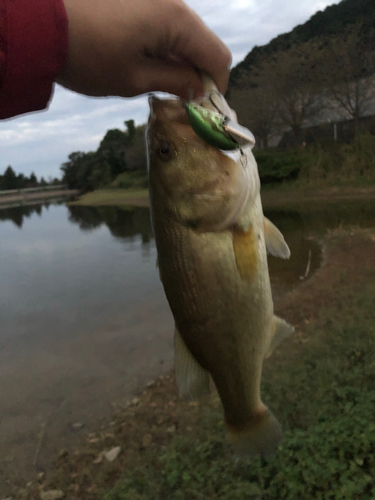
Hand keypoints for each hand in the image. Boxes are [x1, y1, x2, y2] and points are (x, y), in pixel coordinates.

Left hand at [59, 0, 231, 99]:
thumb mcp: (135, 79)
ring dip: (180, 62)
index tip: (205, 108)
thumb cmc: (90, 56)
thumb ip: (175, 83)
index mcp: (177, 22)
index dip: (216, 86)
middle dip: (198, 74)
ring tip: (160, 85)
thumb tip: (200, 89)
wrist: (40, 24)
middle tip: (182, 100)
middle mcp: (172, 3)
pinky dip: (164, 48)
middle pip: (203, 43)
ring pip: (184, 35)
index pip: (217, 56)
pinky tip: (147, 64)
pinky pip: (165, 26)